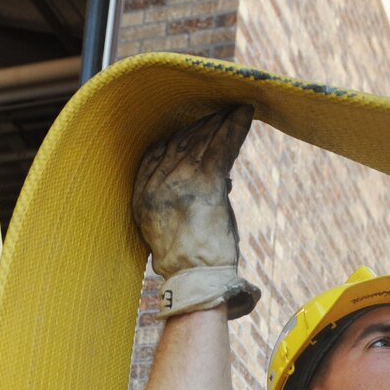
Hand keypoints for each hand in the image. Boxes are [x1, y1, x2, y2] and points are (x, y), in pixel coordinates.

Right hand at [132, 106, 259, 319]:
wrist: (196, 280)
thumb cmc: (190, 261)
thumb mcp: (172, 227)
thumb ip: (182, 200)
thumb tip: (216, 178)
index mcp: (143, 194)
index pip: (158, 152)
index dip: (177, 135)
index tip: (192, 125)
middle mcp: (157, 183)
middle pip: (180, 141)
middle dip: (201, 124)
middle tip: (218, 111)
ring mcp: (180, 179)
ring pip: (202, 139)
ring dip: (220, 122)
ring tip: (235, 110)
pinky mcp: (206, 181)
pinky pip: (222, 145)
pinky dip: (235, 127)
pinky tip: (246, 113)